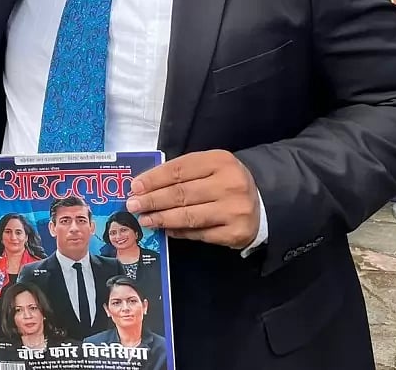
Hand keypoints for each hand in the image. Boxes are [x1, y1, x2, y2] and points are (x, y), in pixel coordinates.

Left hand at [125, 149, 260, 248]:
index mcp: (220, 161)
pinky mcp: (235, 233)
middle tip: (133, 205)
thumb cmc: (226, 181)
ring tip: (145, 219)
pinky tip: (166, 230)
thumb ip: (183, 173)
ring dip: (162, 219)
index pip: (179, 170)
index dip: (154, 179)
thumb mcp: (210, 167)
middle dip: (153, 200)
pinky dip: (179, 232)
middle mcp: (229, 185)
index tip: (135, 187)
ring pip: (188, 216)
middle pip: (182, 194)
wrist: (262, 201)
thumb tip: (146, 188)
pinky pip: (199, 234)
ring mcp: (233, 210)